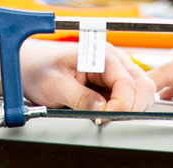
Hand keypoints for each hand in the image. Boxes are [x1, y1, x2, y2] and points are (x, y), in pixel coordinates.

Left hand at [20, 40, 155, 112]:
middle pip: (143, 87)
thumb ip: (79, 97)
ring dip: (129, 108)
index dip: (121, 106)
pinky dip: (124, 108)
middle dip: (131, 107)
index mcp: (101, 53)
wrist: (30, 66)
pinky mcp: (112, 83)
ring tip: (104, 115)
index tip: (105, 118)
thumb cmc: (39, 68)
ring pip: (141, 93)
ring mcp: (115, 71)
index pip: (127, 84)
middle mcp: (113, 59)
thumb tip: (102, 109)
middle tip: (107, 119)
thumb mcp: (55, 85)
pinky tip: (107, 112)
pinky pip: (130, 97)